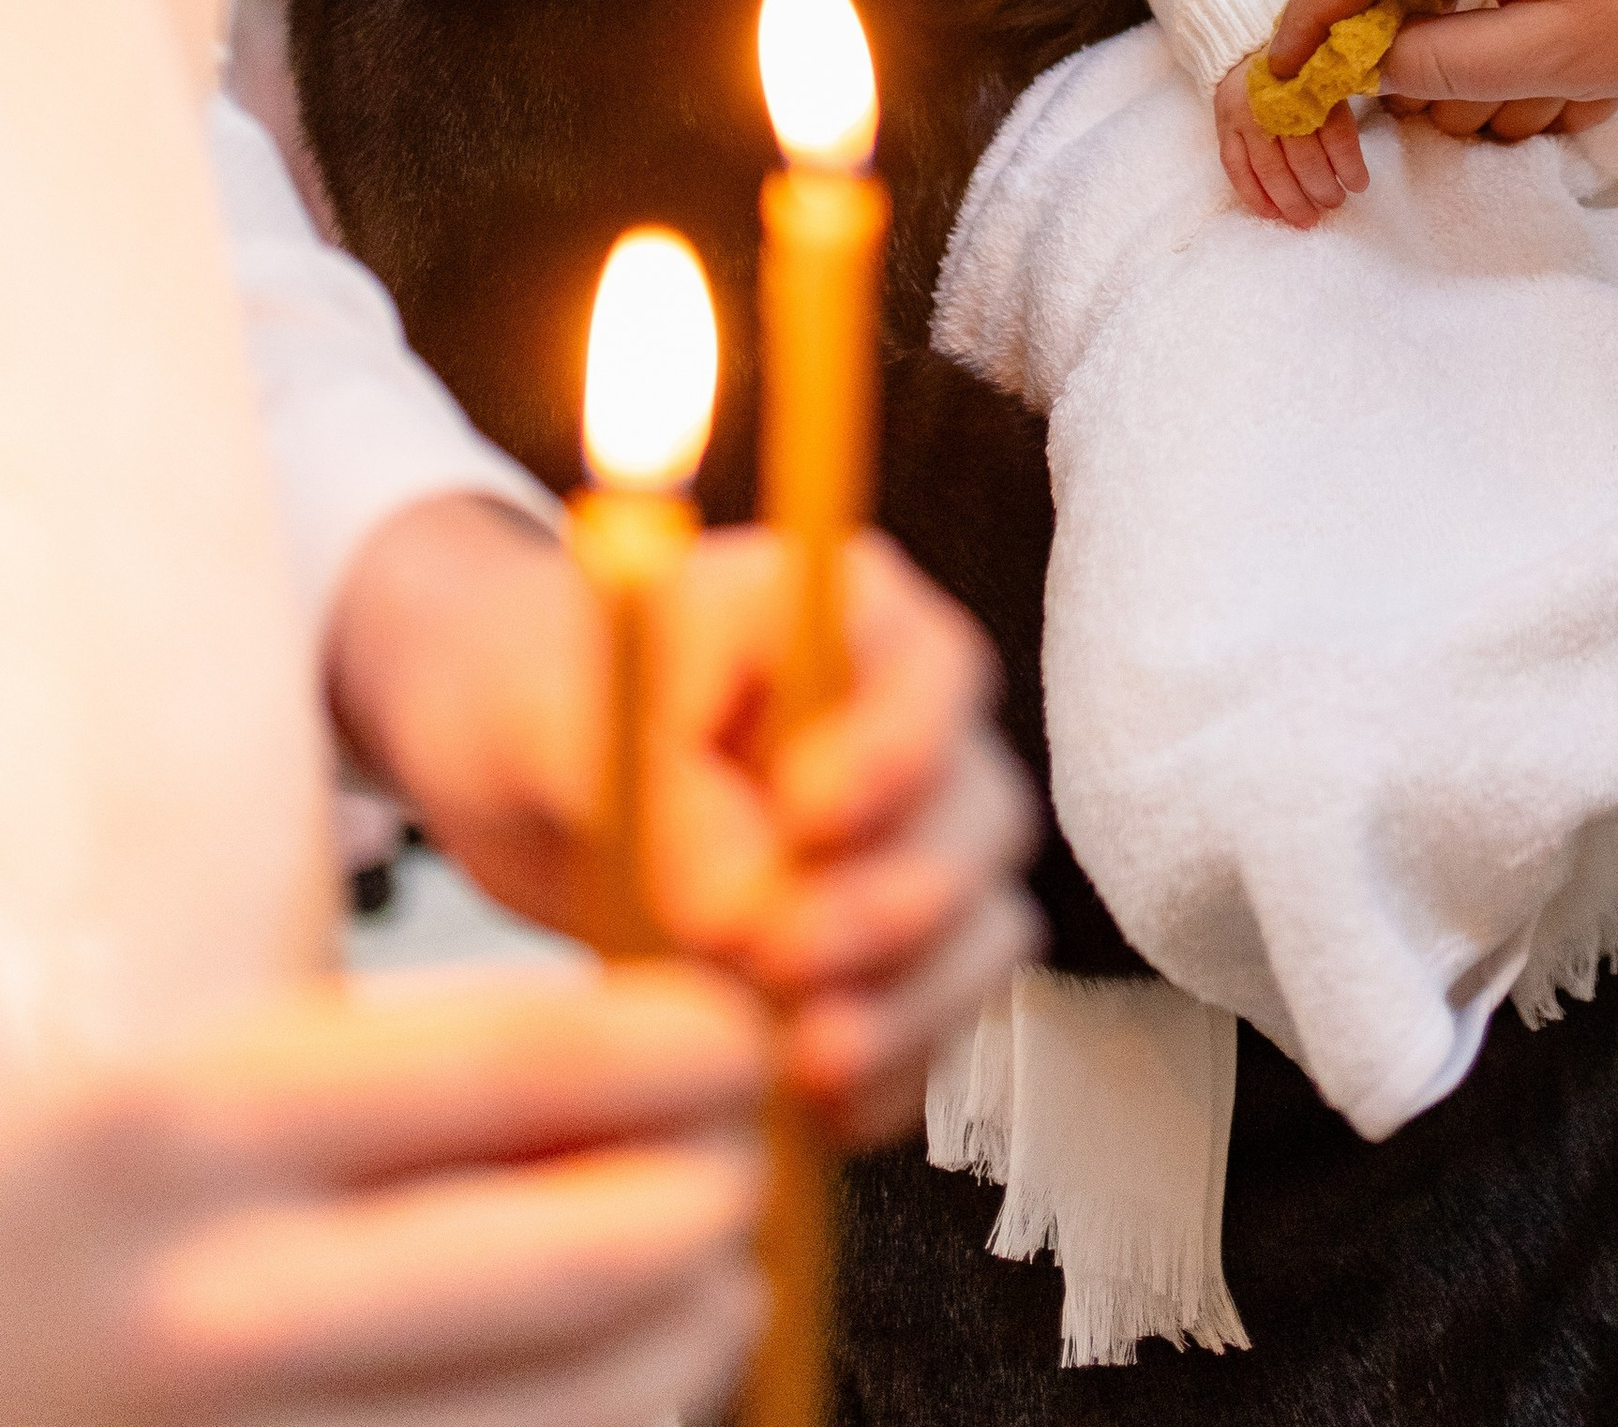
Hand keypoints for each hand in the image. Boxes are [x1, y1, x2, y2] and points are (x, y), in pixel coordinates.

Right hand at [0, 962, 766, 1426]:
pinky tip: (608, 1388)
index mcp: (189, 1128)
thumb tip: (648, 1072)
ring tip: (700, 1280)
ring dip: (689, 1333)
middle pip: (590, 1259)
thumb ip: (407, 1072)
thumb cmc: (68, 1224)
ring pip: (588, 1416)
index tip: (736, 1032)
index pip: (527, 1064)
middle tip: (746, 1154)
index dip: (682, 1042)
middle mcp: (220, 1314)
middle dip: (716, 1194)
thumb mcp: (192, 1087)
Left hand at [327, 503, 1040, 1147]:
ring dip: (908, 1005)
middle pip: (978, 819)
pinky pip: (927, 1027)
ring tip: (801, 1060)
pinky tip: (806, 1108)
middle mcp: (902, 728)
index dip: (896, 758)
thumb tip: (744, 916)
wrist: (500, 765)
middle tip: (783, 958)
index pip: (938, 678)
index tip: (802, 821)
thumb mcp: (566, 712)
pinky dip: (883, 1074)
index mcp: (849, 618)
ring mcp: (897, 847)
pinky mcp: (871, 957)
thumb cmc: (535, 690)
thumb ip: (664, 792)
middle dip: (897, 905)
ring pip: (976, 932)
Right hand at [1213, 55, 1367, 229]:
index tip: (1359, 185)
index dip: (1348, 164)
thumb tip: (1358, 150)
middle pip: (1302, 156)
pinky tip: (1271, 213)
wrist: (1242, 49)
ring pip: (1270, 168)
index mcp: (1310, 82)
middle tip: (1335, 203)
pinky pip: (1236, 168)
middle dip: (1321, 187)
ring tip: (1308, 218)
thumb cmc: (1295, 69)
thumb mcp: (1323, 73)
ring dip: (1291, 200)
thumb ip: (1339, 102)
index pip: (1335, 131)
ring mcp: (1245, 115)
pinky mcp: (1223, 127)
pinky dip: (1254, 195)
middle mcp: (1276, 100)